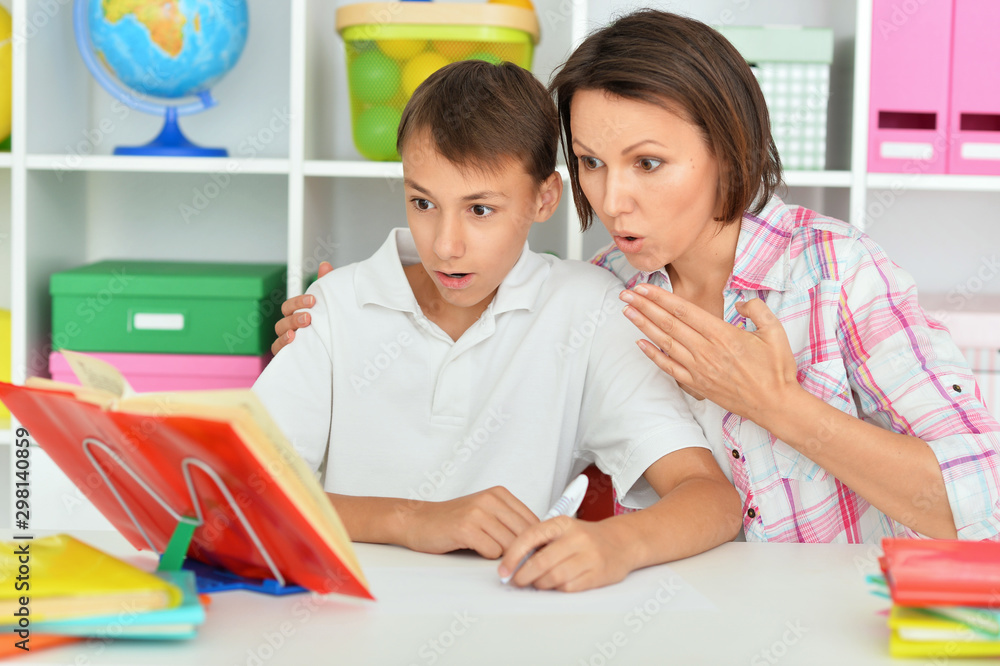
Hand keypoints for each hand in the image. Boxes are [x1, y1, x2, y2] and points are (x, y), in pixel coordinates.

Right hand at [271, 261, 333, 353]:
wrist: (337, 358)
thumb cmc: (329, 329)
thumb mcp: (329, 307)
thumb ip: (325, 287)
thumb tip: (325, 265)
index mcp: (297, 316)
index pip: (290, 306)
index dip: (299, 301)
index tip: (313, 300)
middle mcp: (290, 328)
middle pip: (284, 319)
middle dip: (294, 316)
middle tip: (309, 317)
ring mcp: (288, 343)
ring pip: (280, 333)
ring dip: (288, 330)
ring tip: (300, 330)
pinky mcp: (290, 356)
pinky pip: (279, 350)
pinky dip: (282, 345)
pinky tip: (292, 341)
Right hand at [404, 487, 538, 558]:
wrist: (418, 521)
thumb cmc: (453, 520)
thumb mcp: (486, 512)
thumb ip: (510, 522)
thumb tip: (538, 543)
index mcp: (499, 494)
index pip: (533, 521)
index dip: (534, 541)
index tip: (531, 552)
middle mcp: (490, 500)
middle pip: (524, 534)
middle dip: (521, 551)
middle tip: (513, 561)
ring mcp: (478, 513)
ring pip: (510, 544)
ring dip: (502, 555)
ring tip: (486, 551)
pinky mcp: (466, 528)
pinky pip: (492, 551)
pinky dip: (486, 556)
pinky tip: (473, 549)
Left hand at [498, 517, 631, 591]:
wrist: (621, 542)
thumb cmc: (585, 538)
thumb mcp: (563, 530)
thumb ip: (540, 542)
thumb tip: (514, 563)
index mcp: (562, 523)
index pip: (530, 537)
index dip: (513, 556)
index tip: (504, 570)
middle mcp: (576, 537)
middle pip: (540, 561)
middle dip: (523, 575)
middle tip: (516, 581)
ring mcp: (589, 556)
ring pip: (554, 577)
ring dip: (540, 584)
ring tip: (536, 583)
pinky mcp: (598, 574)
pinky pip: (569, 587)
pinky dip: (557, 589)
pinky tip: (556, 585)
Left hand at [619, 285, 799, 423]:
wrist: (776, 405)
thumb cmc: (776, 369)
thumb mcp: (775, 331)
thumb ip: (757, 310)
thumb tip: (741, 303)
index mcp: (723, 334)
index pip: (684, 310)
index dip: (660, 297)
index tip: (644, 287)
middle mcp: (706, 350)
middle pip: (668, 323)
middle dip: (644, 306)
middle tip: (625, 294)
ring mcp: (699, 369)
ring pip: (665, 342)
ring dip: (643, 326)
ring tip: (627, 311)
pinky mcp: (697, 384)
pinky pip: (669, 368)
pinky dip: (652, 355)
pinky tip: (639, 343)